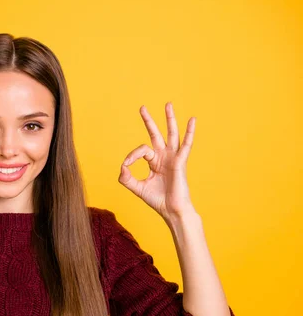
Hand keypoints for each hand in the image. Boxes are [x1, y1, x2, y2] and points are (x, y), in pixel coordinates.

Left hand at [118, 102, 196, 220]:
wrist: (171, 211)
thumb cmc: (158, 200)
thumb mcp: (137, 188)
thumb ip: (127, 178)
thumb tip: (122, 166)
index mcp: (154, 162)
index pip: (141, 150)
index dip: (131, 156)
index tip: (126, 165)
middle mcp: (164, 157)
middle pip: (156, 134)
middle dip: (149, 121)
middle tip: (142, 107)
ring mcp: (173, 158)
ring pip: (171, 134)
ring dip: (169, 119)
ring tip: (167, 104)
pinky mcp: (180, 162)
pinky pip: (186, 144)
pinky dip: (190, 132)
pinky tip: (192, 120)